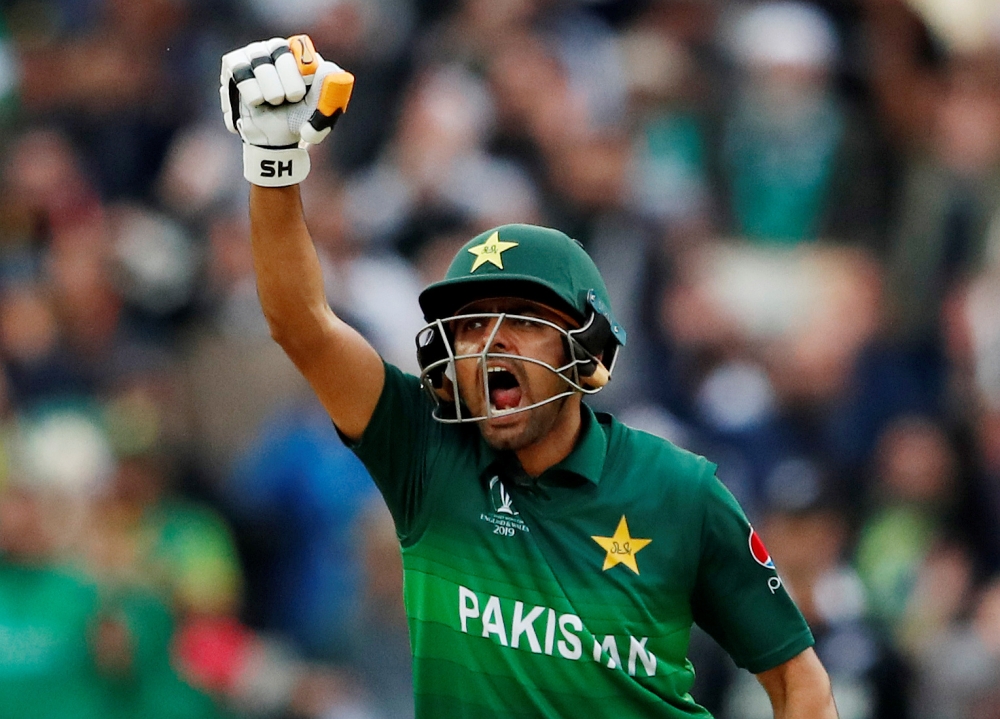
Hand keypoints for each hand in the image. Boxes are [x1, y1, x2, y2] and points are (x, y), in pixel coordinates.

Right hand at [220, 35, 353, 185]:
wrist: (272, 140)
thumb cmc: (299, 122)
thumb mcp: (318, 114)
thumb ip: (328, 94)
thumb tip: (327, 69)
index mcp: (302, 56)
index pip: (300, 46)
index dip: (299, 69)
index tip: (300, 93)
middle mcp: (278, 48)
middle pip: (279, 49)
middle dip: (287, 85)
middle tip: (289, 101)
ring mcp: (255, 53)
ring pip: (259, 62)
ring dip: (269, 92)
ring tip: (272, 104)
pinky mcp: (233, 63)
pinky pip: (239, 70)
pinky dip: (252, 94)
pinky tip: (256, 104)